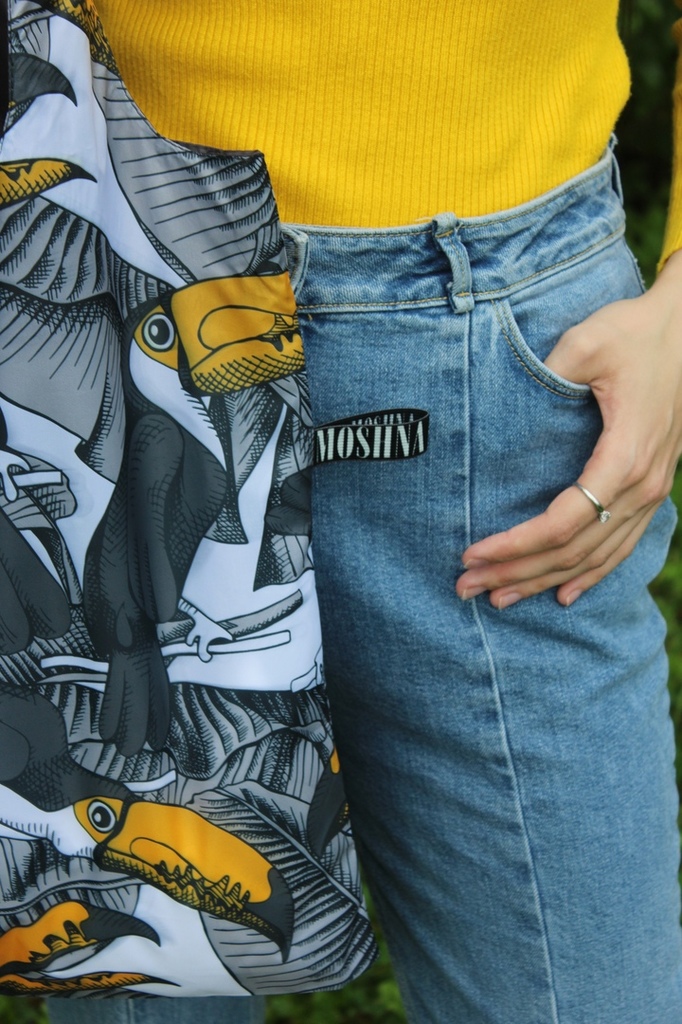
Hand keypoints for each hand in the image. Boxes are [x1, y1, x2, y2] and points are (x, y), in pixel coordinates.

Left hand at [456, 248, 681, 608]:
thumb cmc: (633, 334)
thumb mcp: (587, 343)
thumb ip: (548, 370)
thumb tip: (502, 392)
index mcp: (625, 457)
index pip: (563, 523)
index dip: (516, 546)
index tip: (472, 554)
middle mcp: (642, 486)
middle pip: (572, 550)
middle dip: (516, 572)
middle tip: (466, 587)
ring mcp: (651, 493)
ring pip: (595, 556)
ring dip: (544, 580)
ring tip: (499, 598)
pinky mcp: (651, 490)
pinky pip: (621, 546)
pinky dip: (591, 575)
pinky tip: (564, 594)